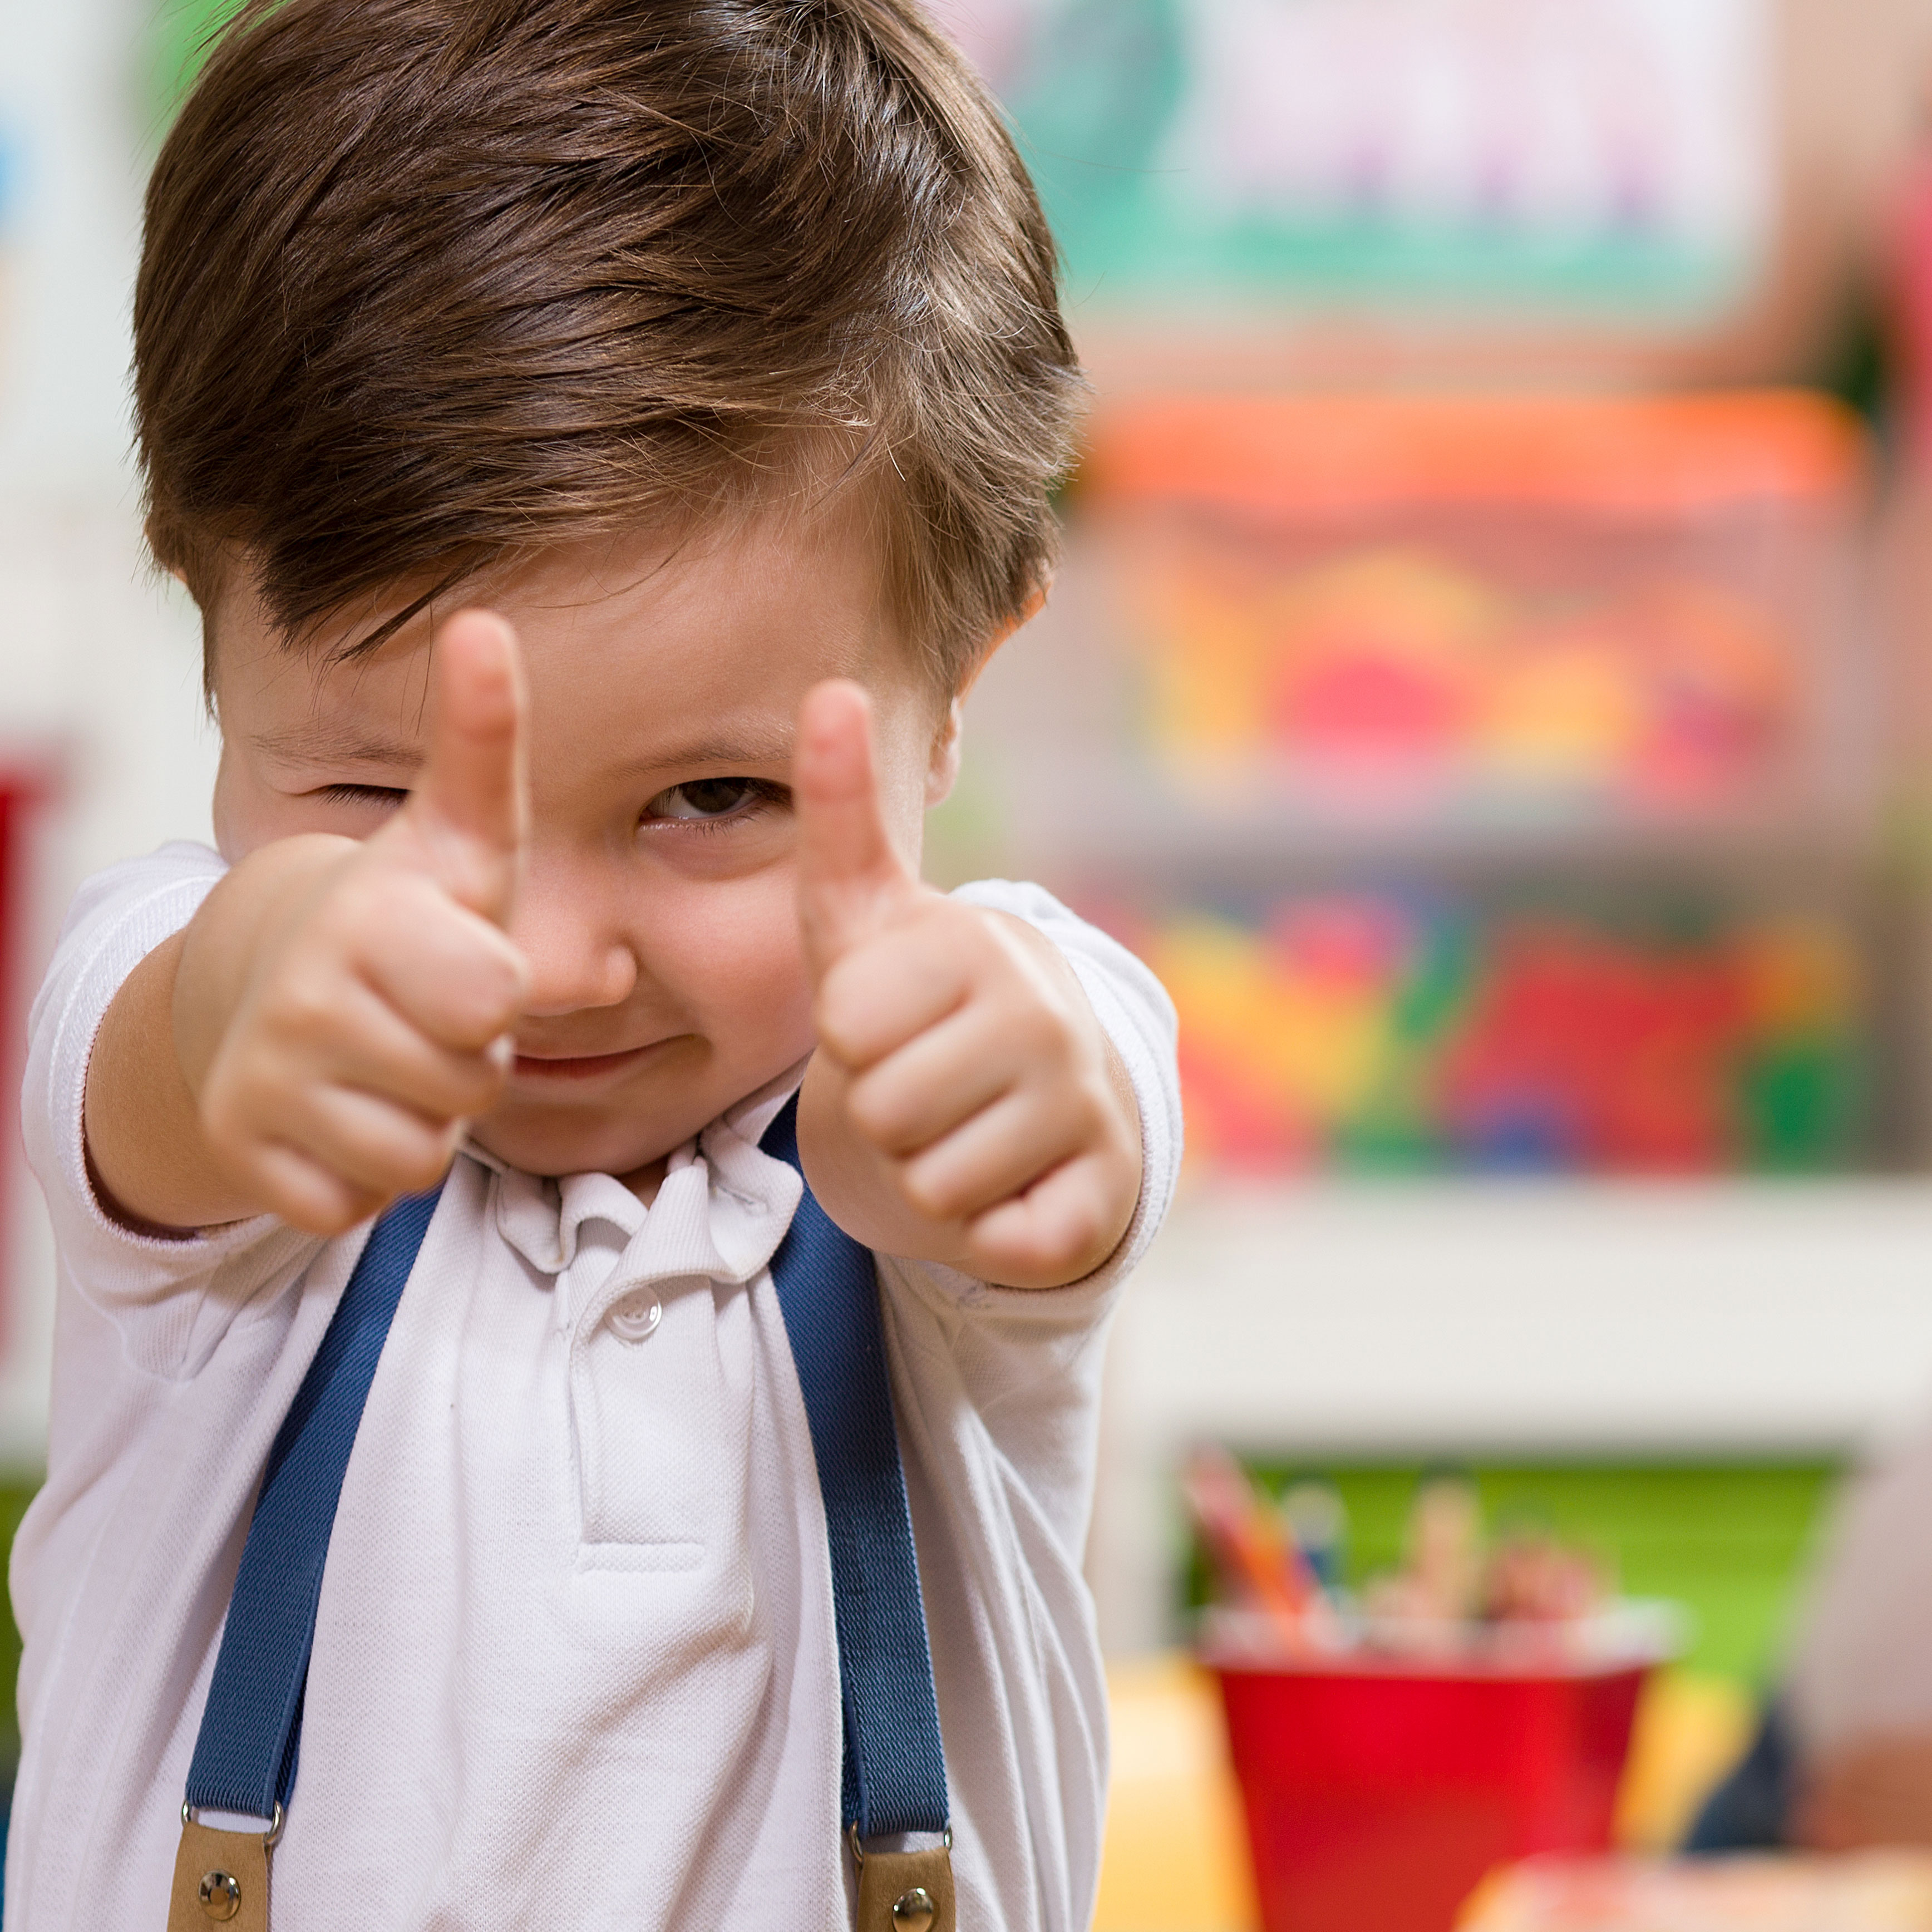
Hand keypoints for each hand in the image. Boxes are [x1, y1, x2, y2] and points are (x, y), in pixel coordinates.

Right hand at [163, 612, 529, 1234]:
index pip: (493, 999)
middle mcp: (302, 1001)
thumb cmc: (394, 915)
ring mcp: (264, 1084)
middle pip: (466, 1089)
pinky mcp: (243, 1157)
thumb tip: (484, 625)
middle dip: (465, 1065)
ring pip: (415, 1160)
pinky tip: (338, 1114)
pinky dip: (357, 1176)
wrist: (245, 982)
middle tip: (424, 1018)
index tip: (459, 959)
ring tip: (387, 1063)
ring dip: (419, 1124)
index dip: (497, 995)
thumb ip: (482, 743)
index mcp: (364, 919)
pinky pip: (351, 1206)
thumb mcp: (452, 837)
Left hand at [791, 679, 1141, 1286]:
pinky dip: (984, 1231)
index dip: (848, 1037)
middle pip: (882, 1110)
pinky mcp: (1101, 1203)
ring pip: (930, 1185)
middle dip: (880, 1113)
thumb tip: (830, 688)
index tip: (888, 1020)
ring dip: (925, 1174)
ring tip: (960, 1131)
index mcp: (980, 945)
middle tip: (921, 1085)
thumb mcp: (864, 917)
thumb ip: (840, 812)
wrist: (1031, 1098)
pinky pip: (998, 1243)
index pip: (846, 1026)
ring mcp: (1087, 1112)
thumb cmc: (922, 1002)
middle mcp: (1047, 1020)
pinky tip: (1007, 1184)